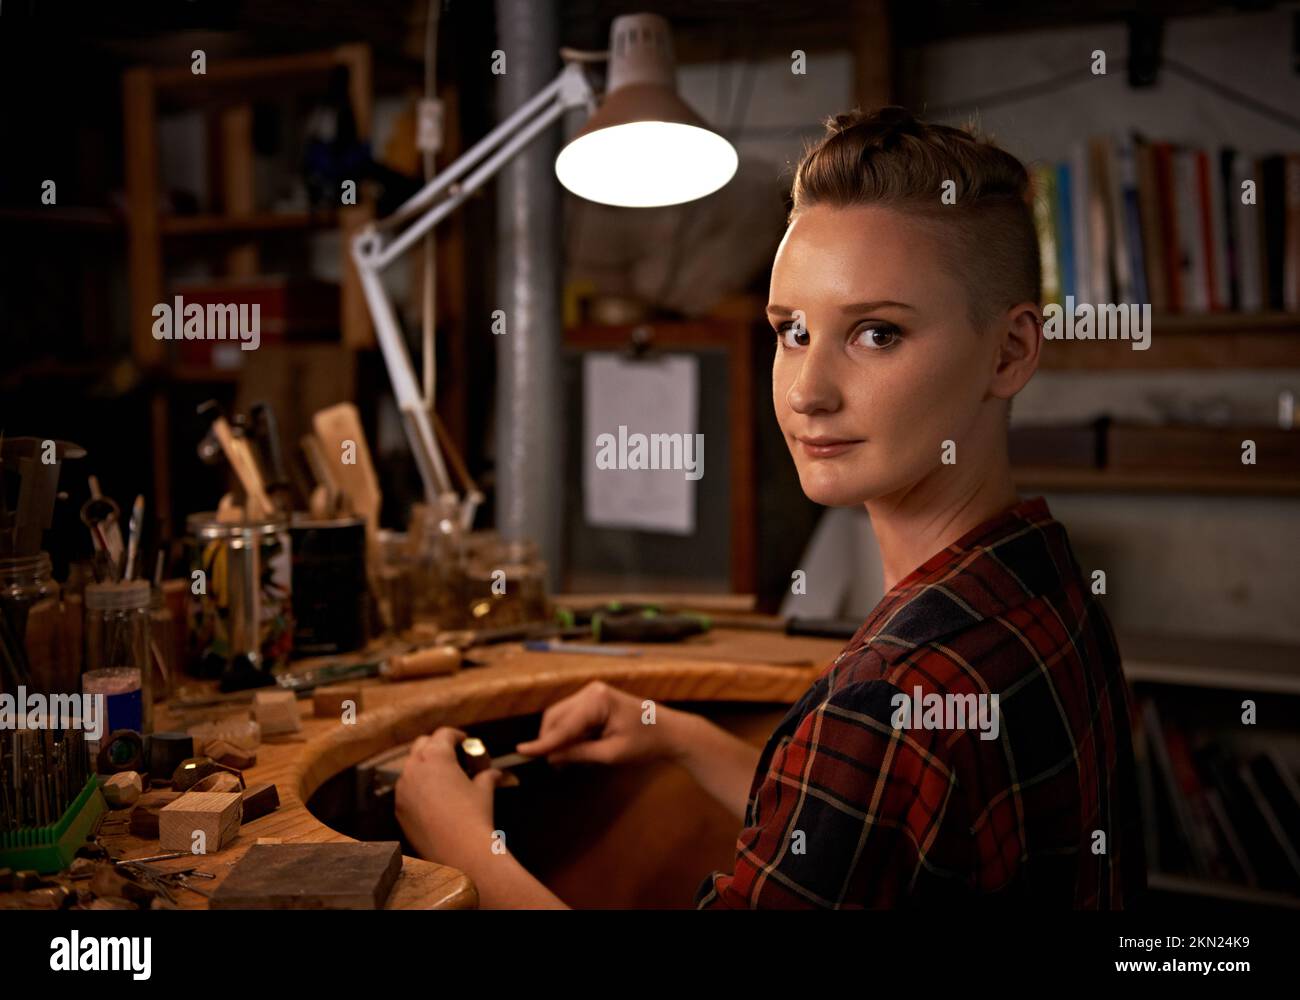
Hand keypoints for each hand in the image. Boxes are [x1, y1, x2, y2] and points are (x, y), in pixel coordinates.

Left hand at [395, 727, 507, 865]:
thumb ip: (487, 777)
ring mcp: (403, 788)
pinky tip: (431, 798)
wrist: (459, 851)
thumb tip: (496, 774)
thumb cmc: (473, 816)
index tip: (463, 740)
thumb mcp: (484, 791)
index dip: (456, 735)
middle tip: (451, 754)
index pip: (443, 734)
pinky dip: (416, 787)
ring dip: (423, 765)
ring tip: (440, 776)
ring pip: (410, 766)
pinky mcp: (398, 807)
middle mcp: (414, 767)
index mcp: (436, 756)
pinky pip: (405, 789)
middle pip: (422, 744)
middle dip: (436, 745)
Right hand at [515, 680, 670, 765]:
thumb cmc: (646, 743)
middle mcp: (591, 691)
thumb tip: (550, 757)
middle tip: (553, 767)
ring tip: (564, 762)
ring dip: (559, 738)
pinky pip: (572, 717)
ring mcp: (592, 693)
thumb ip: (579, 753)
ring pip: (561, 716)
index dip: (541, 742)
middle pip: (556, 717)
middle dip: (550, 741)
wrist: (670, 732)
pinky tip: (575, 750)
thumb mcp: (611, 754)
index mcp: (597, 701)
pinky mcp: (594, 699)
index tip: (520, 753)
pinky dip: (569, 733)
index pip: (562, 725)